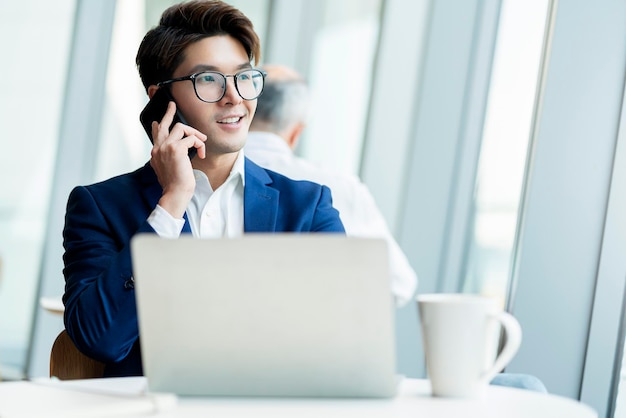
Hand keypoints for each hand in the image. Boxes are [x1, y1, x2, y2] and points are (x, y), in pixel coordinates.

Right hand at [149, 101, 206, 217]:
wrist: (175, 193)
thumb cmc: (175, 185)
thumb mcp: (169, 169)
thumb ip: (169, 157)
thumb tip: (177, 148)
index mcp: (156, 153)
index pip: (155, 134)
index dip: (158, 126)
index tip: (159, 120)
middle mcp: (158, 148)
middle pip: (164, 125)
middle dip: (168, 112)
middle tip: (172, 104)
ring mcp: (165, 147)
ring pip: (181, 128)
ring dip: (194, 133)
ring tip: (202, 143)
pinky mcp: (176, 149)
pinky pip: (192, 138)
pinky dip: (200, 145)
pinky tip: (201, 154)